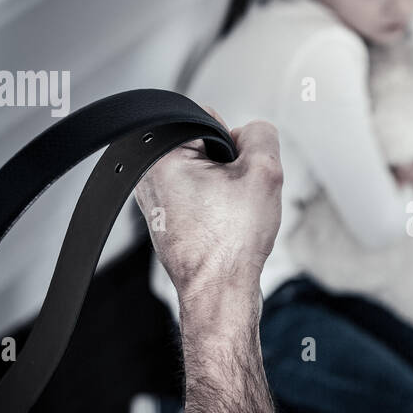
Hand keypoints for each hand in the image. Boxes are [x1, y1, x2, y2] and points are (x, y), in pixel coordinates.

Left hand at [134, 107, 282, 312]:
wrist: (220, 292)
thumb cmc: (230, 244)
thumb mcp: (264, 171)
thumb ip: (262, 134)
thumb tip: (251, 133)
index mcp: (160, 157)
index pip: (208, 120)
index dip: (236, 145)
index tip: (238, 173)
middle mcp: (149, 178)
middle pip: (206, 149)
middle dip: (231, 168)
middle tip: (238, 196)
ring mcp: (156, 202)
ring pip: (206, 175)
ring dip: (227, 189)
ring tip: (231, 214)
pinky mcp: (167, 221)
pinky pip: (201, 200)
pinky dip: (218, 209)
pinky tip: (225, 227)